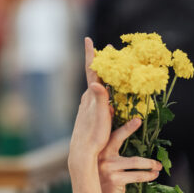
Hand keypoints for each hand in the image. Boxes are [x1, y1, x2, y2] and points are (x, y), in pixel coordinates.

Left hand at [68, 38, 113, 177]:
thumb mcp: (100, 116)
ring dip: (104, 77)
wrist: (82, 153)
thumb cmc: (93, 135)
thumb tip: (96, 83)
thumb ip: (99, 98)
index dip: (91, 54)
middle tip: (108, 50)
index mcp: (90, 96)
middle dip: (100, 62)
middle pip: (95, 75)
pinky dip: (105, 91)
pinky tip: (109, 95)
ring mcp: (88, 107)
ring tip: (111, 69)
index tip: (88, 39)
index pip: (91, 71)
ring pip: (97, 87)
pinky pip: (99, 98)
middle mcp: (87, 99)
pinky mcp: (91, 116)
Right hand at [98, 119, 161, 192]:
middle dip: (131, 132)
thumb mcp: (105, 163)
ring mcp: (108, 168)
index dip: (126, 127)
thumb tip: (125, 135)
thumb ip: (111, 150)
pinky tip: (154, 175)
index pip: (114, 135)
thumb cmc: (104, 178)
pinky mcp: (115, 179)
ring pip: (135, 162)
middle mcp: (102, 156)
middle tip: (143, 126)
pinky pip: (137, 175)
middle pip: (120, 141)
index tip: (138, 120)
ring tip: (158, 166)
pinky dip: (148, 175)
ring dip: (150, 164)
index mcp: (101, 150)